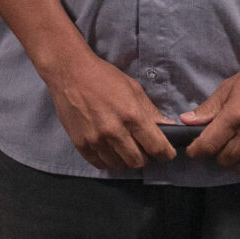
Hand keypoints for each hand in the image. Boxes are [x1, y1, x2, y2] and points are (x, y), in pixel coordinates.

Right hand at [39, 50, 172, 171]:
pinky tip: (110, 150)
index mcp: (132, 115)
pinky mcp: (81, 144)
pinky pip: (100, 164)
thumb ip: (150, 112)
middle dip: (145, 157)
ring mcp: (96, 140)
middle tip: (143, 148)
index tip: (167, 154)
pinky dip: (108, 160)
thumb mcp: (133, 89)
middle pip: (138, 161)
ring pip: (119, 165)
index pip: (156, 147)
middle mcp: (114, 131)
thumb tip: (169, 127)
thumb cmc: (104, 77)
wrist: (70, 73)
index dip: (166, 154)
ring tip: (125, 148)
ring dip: (126, 159)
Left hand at [182, 42, 239, 173]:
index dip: (196, 151)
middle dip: (216, 154)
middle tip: (218, 143)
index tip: (193, 151)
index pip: (208, 145)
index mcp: (235, 116)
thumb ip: (208, 108)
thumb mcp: (228, 87)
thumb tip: (185, 121)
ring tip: (235, 149)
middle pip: (224, 160)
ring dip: (235, 161)